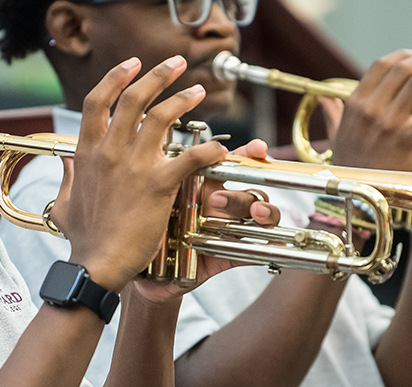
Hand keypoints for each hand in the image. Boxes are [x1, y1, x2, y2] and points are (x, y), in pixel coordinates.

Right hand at [53, 56, 229, 292]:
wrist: (95, 266)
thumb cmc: (82, 240)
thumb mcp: (64, 204)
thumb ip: (68, 179)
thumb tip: (67, 164)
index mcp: (87, 153)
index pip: (97, 101)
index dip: (116, 77)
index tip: (132, 64)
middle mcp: (109, 152)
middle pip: (133, 98)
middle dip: (157, 74)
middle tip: (177, 63)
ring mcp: (133, 167)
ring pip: (161, 117)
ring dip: (183, 98)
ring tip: (199, 90)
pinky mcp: (157, 186)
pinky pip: (189, 158)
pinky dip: (207, 150)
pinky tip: (219, 147)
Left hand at [131, 139, 281, 302]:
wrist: (133, 267)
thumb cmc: (141, 224)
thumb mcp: (150, 194)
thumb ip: (163, 172)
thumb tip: (167, 144)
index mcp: (201, 185)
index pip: (231, 164)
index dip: (248, 154)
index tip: (258, 147)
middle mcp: (218, 204)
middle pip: (246, 190)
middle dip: (242, 193)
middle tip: (218, 199)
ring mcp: (224, 230)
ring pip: (256, 215)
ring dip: (263, 212)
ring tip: (254, 215)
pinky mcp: (226, 256)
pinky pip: (253, 251)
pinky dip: (268, 247)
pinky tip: (277, 244)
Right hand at [326, 49, 411, 171]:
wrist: (356, 197)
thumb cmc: (350, 169)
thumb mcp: (336, 139)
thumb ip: (334, 116)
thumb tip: (326, 98)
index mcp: (355, 104)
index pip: (381, 66)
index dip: (405, 55)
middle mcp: (370, 109)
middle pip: (403, 69)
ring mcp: (387, 125)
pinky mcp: (405, 142)